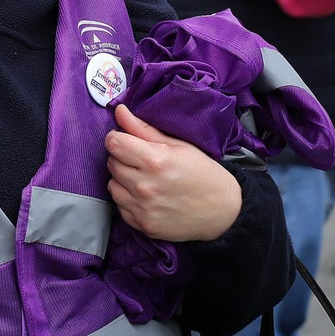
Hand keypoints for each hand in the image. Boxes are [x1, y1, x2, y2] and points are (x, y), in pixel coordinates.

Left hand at [105, 106, 241, 241]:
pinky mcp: (143, 225)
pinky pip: (120, 207)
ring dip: (122, 180)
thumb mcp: (178, 145)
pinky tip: (146, 197)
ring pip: (112, 185)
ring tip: (144, 179)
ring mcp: (143, 208)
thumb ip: (144, 129)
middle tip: (142, 161)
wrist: (223, 210)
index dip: (118, 138)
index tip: (127, 141)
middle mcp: (145, 186)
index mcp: (155, 161)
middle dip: (122, 158)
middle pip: (111, 163)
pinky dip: (128, 200)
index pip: (113, 143)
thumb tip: (119, 110)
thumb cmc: (202, 173)